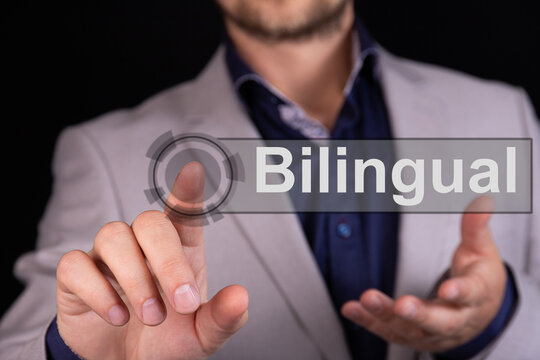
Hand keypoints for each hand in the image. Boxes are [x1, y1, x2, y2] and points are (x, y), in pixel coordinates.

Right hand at [56, 162, 248, 359]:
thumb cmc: (167, 341)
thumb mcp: (201, 337)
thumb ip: (222, 318)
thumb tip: (241, 297)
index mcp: (180, 250)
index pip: (183, 211)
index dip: (187, 191)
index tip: (195, 170)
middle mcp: (143, 245)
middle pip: (150, 222)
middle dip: (168, 262)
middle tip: (181, 305)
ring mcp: (108, 256)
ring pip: (113, 236)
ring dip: (135, 280)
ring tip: (151, 318)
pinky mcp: (76, 275)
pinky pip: (75, 265)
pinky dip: (97, 292)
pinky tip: (116, 316)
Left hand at [341, 196, 506, 351]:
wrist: (480, 314)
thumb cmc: (479, 278)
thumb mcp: (481, 250)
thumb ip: (475, 228)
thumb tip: (482, 201)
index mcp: (479, 295)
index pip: (472, 295)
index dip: (460, 292)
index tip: (447, 289)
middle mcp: (458, 320)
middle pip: (441, 322)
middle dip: (420, 315)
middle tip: (402, 305)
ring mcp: (435, 333)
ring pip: (411, 330)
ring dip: (386, 316)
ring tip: (366, 299)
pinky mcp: (414, 336)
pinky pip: (391, 332)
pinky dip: (370, 323)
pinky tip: (352, 309)